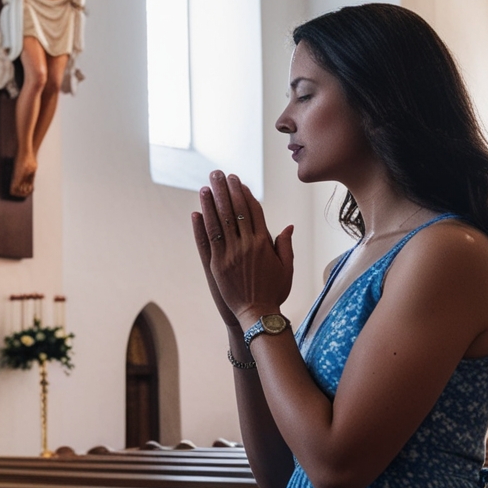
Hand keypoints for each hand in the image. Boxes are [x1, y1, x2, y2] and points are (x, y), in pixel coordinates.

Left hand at [195, 172, 293, 330]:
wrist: (258, 313)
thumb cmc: (274, 292)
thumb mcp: (286, 268)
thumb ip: (286, 245)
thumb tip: (289, 226)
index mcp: (264, 243)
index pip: (253, 211)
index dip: (244, 194)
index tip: (238, 182)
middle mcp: (247, 245)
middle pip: (235, 210)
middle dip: (227, 189)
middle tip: (220, 173)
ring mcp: (231, 254)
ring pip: (220, 221)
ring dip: (213, 200)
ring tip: (207, 184)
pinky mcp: (217, 264)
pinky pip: (209, 239)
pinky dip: (203, 223)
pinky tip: (198, 209)